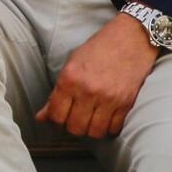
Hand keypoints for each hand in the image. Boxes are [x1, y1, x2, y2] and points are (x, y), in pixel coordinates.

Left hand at [36, 13, 161, 137]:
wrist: (131, 39)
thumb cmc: (98, 50)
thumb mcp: (71, 65)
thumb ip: (56, 93)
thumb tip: (41, 117)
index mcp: (70, 79)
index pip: (56, 115)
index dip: (55, 120)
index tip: (59, 117)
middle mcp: (88, 91)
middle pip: (75, 128)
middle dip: (72, 126)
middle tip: (75, 118)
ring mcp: (109, 99)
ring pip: (95, 132)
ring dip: (91, 129)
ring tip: (91, 119)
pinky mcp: (127, 103)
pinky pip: (114, 129)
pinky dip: (108, 127)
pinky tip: (106, 117)